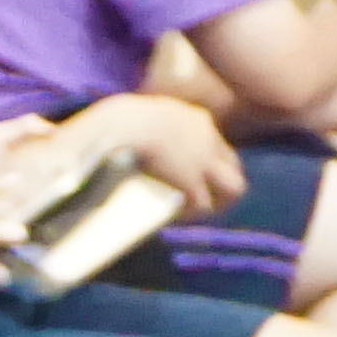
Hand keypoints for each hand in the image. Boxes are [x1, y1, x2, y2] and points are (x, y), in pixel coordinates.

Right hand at [66, 91, 247, 206]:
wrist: (114, 126)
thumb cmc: (103, 123)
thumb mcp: (128, 118)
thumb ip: (132, 128)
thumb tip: (106, 139)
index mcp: (192, 117)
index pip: (214, 143)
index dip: (205, 163)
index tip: (187, 178)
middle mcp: (206, 136)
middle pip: (233, 165)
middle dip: (221, 185)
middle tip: (198, 202)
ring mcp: (203, 159)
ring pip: (233, 186)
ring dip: (214, 202)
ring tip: (189, 214)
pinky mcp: (192, 180)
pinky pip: (203, 203)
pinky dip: (191, 213)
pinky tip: (173, 218)